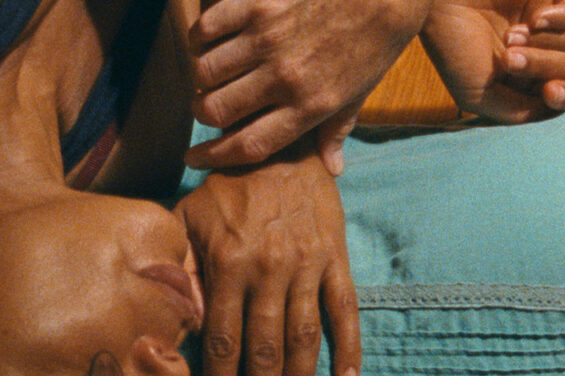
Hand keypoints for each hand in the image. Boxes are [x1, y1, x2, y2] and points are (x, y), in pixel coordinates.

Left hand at [175, 142, 360, 375]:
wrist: (280, 141)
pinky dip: (349, 346)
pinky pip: (346, 309)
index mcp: (228, 264)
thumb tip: (166, 321)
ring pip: (304, 339)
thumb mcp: (186, 218)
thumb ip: (176, 269)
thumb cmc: (225, 186)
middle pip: (264, 352)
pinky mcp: (336, 258)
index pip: (221, 342)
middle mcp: (269, 270)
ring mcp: (307, 266)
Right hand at [182, 0, 432, 174]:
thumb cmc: (371, 45)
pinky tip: (212, 43)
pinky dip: (201, 40)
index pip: (248, 144)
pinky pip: (207, 28)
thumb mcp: (358, 95)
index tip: (194, 158)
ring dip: (203, 79)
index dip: (213, 156)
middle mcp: (284, 77)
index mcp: (309, 106)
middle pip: (214, 110)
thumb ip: (336, 131)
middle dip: (203, 115)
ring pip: (204, 71)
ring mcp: (267, 39)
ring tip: (213, 76)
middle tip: (207, 109)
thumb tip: (332, 169)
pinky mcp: (258, 4)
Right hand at [421, 0, 564, 122]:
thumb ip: (517, 111)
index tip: (547, 91)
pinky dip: (564, 16)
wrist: (435, 2)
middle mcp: (543, 50)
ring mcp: (551, 21)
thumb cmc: (450, 44)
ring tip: (511, 36)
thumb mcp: (477, 94)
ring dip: (548, 43)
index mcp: (529, 79)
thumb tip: (555, 110)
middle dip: (546, 66)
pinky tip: (534, 18)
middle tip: (509, 58)